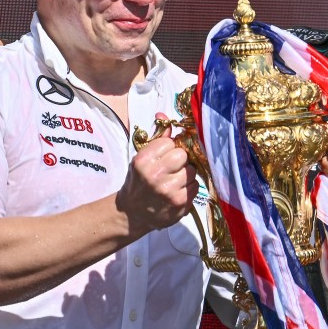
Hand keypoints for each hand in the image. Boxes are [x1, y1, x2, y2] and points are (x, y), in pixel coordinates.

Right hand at [116, 114, 197, 235]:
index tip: (163, 157)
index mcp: (143, 161)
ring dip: (186, 174)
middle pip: (183, 155)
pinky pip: (196, 186)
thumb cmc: (138, 182)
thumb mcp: (141, 159)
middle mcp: (155, 175)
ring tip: (174, 181)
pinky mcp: (180, 203)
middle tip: (172, 169)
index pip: (170, 142)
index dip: (169, 149)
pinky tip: (178, 191)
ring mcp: (169, 190)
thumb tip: (163, 115)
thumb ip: (156, 138)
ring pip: (192, 170)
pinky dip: (189, 188)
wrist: (132, 213)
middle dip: (180, 161)